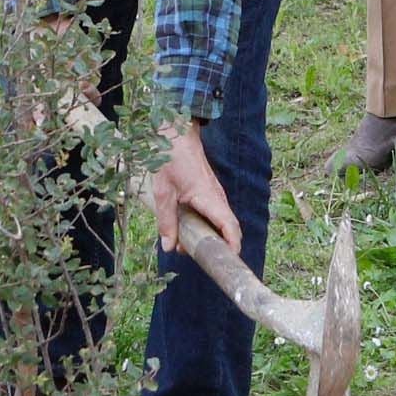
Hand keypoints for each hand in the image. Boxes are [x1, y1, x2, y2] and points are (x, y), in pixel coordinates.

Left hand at [143, 121, 235, 257]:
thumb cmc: (170, 159)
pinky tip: (185, 228)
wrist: (175, 134)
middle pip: (227, 229)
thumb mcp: (163, 192)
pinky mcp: (210, 193)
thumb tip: (169, 247)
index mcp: (210, 198)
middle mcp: (218, 197)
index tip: (227, 261)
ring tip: (183, 243)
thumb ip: (167, 220)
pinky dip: (204, 225)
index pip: (230, 227)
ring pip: (220, 222)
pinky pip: (213, 214)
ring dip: (207, 236)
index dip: (232, 246)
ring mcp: (215, 195)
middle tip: (193, 255)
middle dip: (216, 246)